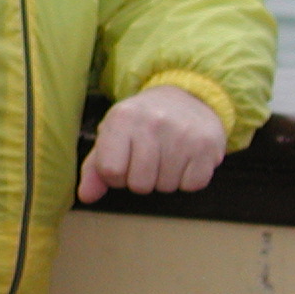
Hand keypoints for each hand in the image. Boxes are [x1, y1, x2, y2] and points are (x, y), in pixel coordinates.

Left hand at [78, 85, 226, 202]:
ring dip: (164, 179)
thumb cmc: (142, 122)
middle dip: (141, 180)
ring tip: (167, 156)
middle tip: (148, 160)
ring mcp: (182, 133)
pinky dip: (187, 180)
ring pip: (166, 187)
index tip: (124, 163)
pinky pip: (192, 185)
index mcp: (122, 118)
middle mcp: (152, 123)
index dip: (115, 176)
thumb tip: (86, 196)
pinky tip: (185, 159)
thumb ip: (95, 168)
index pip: (110, 171)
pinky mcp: (208, 145)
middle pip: (140, 184)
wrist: (188, 97)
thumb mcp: (112, 135)